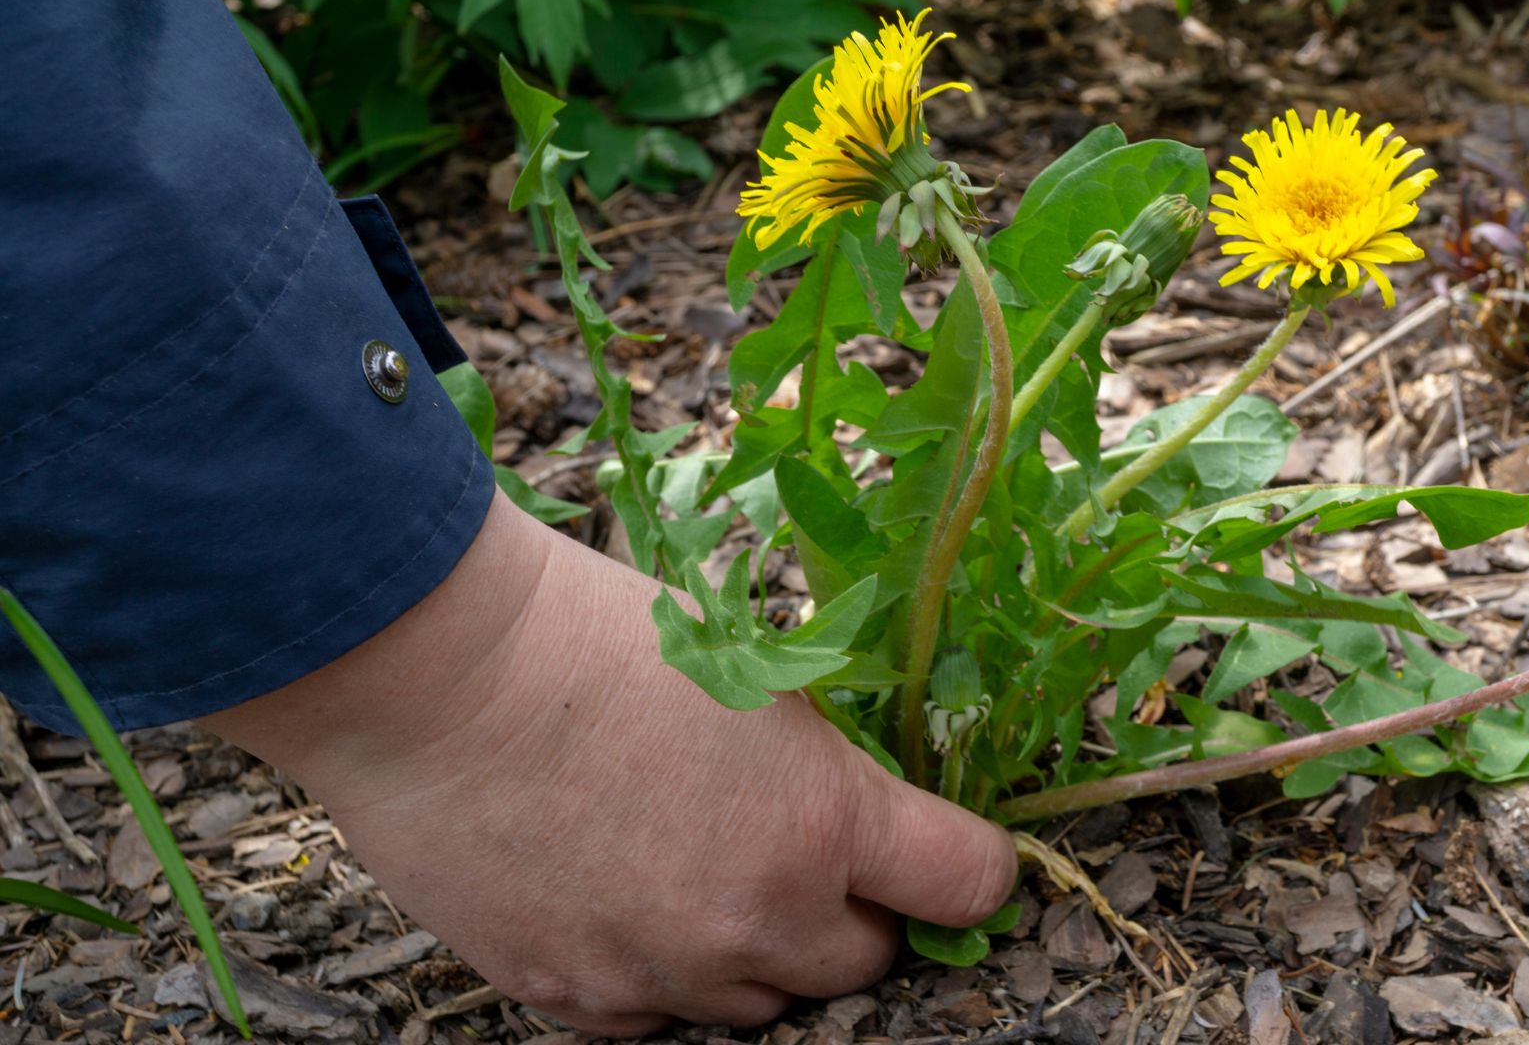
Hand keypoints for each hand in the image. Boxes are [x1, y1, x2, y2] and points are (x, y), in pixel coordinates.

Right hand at [201, 490, 1015, 1035]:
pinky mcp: (576, 998)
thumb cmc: (596, 640)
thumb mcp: (755, 676)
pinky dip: (660, 976)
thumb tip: (859, 812)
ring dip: (753, 952)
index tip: (953, 856)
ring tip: (696, 871)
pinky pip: (657, 1017)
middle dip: (848, 915)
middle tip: (799, 855)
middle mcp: (758, 918)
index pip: (966, 884)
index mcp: (824, 822)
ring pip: (758, 1005)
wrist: (439, 678)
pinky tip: (624, 903)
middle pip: (862, 964)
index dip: (970, 866)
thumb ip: (821, 768)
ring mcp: (663, 970)